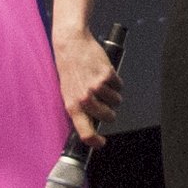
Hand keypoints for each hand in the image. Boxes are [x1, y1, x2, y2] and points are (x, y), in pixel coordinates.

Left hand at [53, 24, 121, 147]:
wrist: (71, 45)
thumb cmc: (69, 69)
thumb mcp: (68, 92)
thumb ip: (78, 109)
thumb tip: (90, 124)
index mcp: (72, 106)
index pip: (85, 133)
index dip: (95, 142)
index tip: (101, 143)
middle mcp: (85, 99)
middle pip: (108, 117)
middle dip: (110, 113)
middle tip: (105, 104)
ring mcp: (97, 87)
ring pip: (116, 102)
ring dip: (114, 96)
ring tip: (103, 85)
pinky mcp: (108, 75)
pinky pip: (119, 87)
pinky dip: (116, 83)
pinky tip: (105, 75)